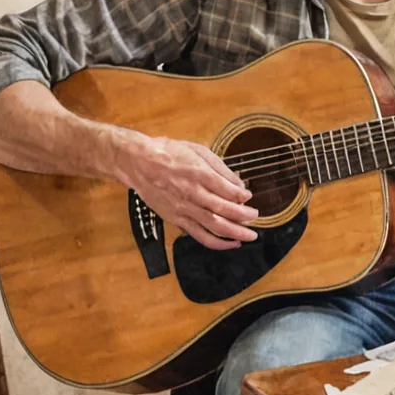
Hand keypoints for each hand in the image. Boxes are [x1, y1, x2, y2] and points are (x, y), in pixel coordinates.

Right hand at [115, 134, 258, 249]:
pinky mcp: (175, 219)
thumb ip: (221, 168)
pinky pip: (198, 235)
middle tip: (256, 218)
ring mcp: (183, 208)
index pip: (228, 190)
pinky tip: (230, 243)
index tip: (249, 197)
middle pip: (224, 210)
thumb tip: (239, 184)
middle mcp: (193, 193)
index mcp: (199, 174)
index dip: (242, 196)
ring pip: (213, 226)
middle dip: (244, 217)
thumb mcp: (198, 151)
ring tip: (250, 236)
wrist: (138, 162)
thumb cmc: (169, 152)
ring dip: (235, 233)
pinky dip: (216, 242)